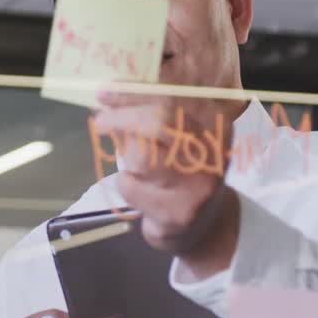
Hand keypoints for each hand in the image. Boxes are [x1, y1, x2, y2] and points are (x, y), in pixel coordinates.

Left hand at [93, 90, 237, 273]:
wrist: (206, 226)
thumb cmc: (186, 173)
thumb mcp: (186, 141)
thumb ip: (158, 116)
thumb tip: (114, 92)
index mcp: (216, 129)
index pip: (170, 101)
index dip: (132, 93)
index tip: (105, 91)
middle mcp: (211, 156)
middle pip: (157, 123)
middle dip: (121, 118)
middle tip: (101, 120)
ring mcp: (196, 187)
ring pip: (140, 157)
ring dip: (126, 158)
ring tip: (134, 166)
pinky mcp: (176, 213)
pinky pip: (131, 187)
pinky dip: (126, 185)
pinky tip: (142, 192)